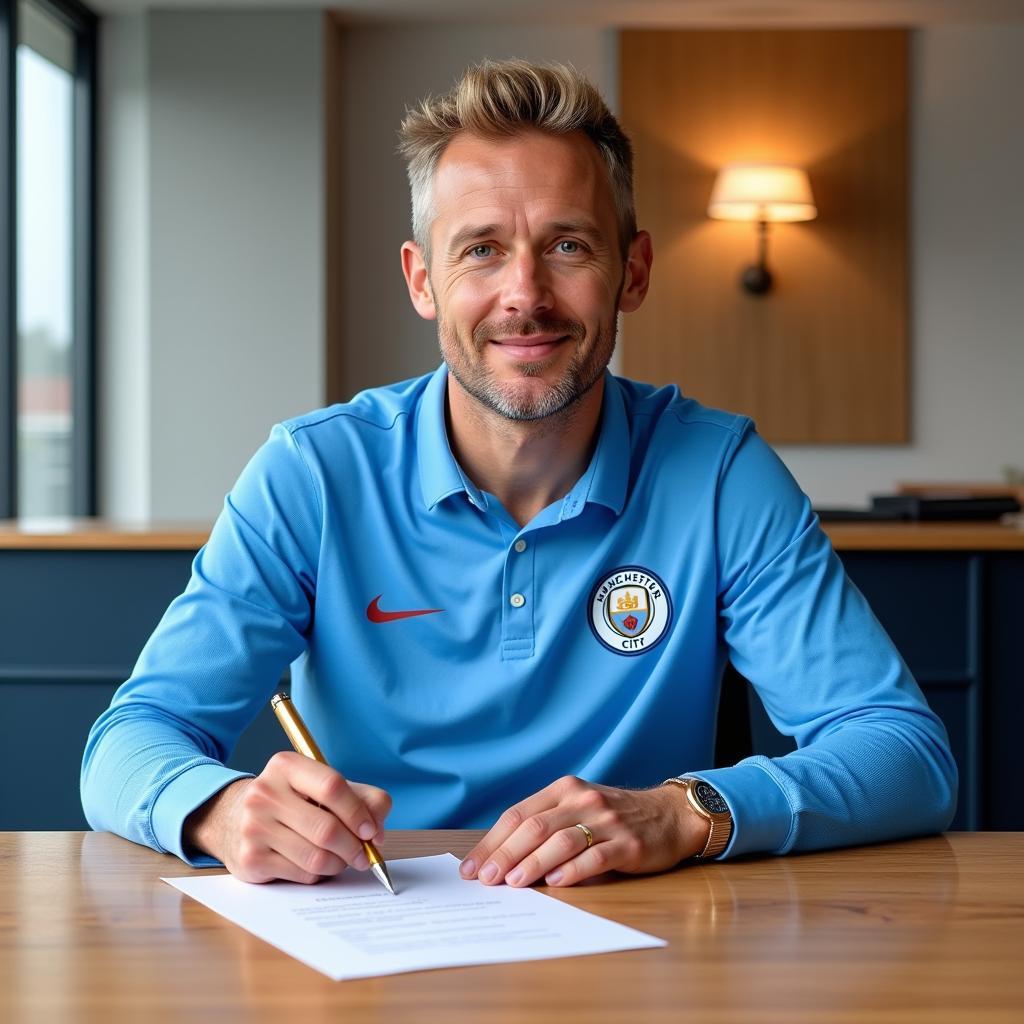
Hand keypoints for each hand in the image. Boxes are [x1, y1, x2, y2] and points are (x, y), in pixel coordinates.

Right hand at [183, 751, 391, 883]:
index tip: (372, 831)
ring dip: (339, 863)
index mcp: (286, 766)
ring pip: (316, 857)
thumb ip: (362, 798)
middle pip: (326, 828)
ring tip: (343, 859)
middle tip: (365, 855)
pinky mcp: (250, 858)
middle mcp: (265, 793)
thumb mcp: (322, 787)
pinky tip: (316, 864)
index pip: (332, 786)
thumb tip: (378, 833)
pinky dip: (318, 874)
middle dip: (354, 847)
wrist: (233, 818)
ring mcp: (254, 827)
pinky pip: (301, 874)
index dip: (358, 812)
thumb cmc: (291, 801)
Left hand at [459, 775, 709, 887]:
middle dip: (505, 854)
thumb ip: (545, 824)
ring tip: (514, 883)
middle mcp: (582, 800)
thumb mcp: (578, 808)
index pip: (518, 815)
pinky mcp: (628, 843)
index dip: (492, 841)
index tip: (472, 867)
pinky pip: (596, 856)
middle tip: (486, 878)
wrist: (670, 815)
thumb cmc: (615, 817)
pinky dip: (573, 870)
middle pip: (535, 827)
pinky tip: (556, 883)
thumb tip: (500, 857)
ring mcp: (606, 820)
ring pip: (561, 840)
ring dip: (533, 863)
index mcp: (564, 789)